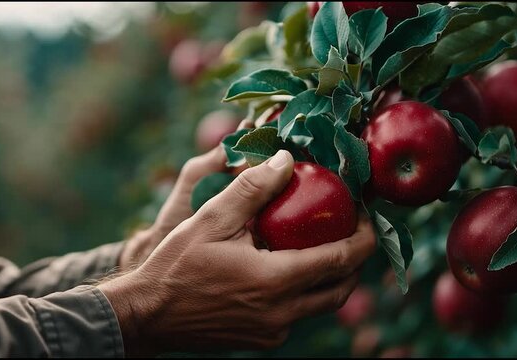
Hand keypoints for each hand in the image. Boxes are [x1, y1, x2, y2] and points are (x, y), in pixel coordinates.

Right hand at [99, 150, 376, 355]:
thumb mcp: (212, 218)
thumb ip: (252, 188)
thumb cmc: (177, 264)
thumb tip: (286, 160)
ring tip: (322, 248)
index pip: (341, 260)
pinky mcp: (261, 340)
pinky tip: (285, 270)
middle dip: (354, 260)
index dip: (364, 237)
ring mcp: (272, 332)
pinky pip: (296, 316)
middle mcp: (282, 313)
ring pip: (320, 305)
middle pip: (341, 288)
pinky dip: (303, 293)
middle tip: (349, 231)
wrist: (148, 314)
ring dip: (330, 278)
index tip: (367, 216)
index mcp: (277, 280)